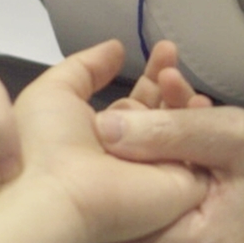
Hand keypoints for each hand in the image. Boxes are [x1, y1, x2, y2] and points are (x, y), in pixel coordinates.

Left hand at [12, 40, 209, 242]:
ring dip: (183, 95)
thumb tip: (115, 49)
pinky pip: (198, 152)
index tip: (161, 52)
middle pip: (162, 115)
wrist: (55, 194)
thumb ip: (86, 67)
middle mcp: (130, 155)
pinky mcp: (178, 190)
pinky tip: (198, 96)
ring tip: (175, 67)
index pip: (137, 104)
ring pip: (182, 130)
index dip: (150, 77)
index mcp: (103, 138)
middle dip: (168, 80)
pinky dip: (199, 124)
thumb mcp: (56, 91)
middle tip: (169, 51)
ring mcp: (155, 173)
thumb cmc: (44, 143)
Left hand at [85, 103, 243, 242]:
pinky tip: (164, 163)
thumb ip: (169, 131)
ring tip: (148, 135)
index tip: (93, 147)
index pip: (105, 236)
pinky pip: (155, 239)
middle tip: (126, 129)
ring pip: (134, 234)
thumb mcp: (232, 135)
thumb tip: (105, 129)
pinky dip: (153, 202)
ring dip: (133, 185)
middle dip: (115, 176)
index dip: (93, 190)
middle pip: (116, 234)